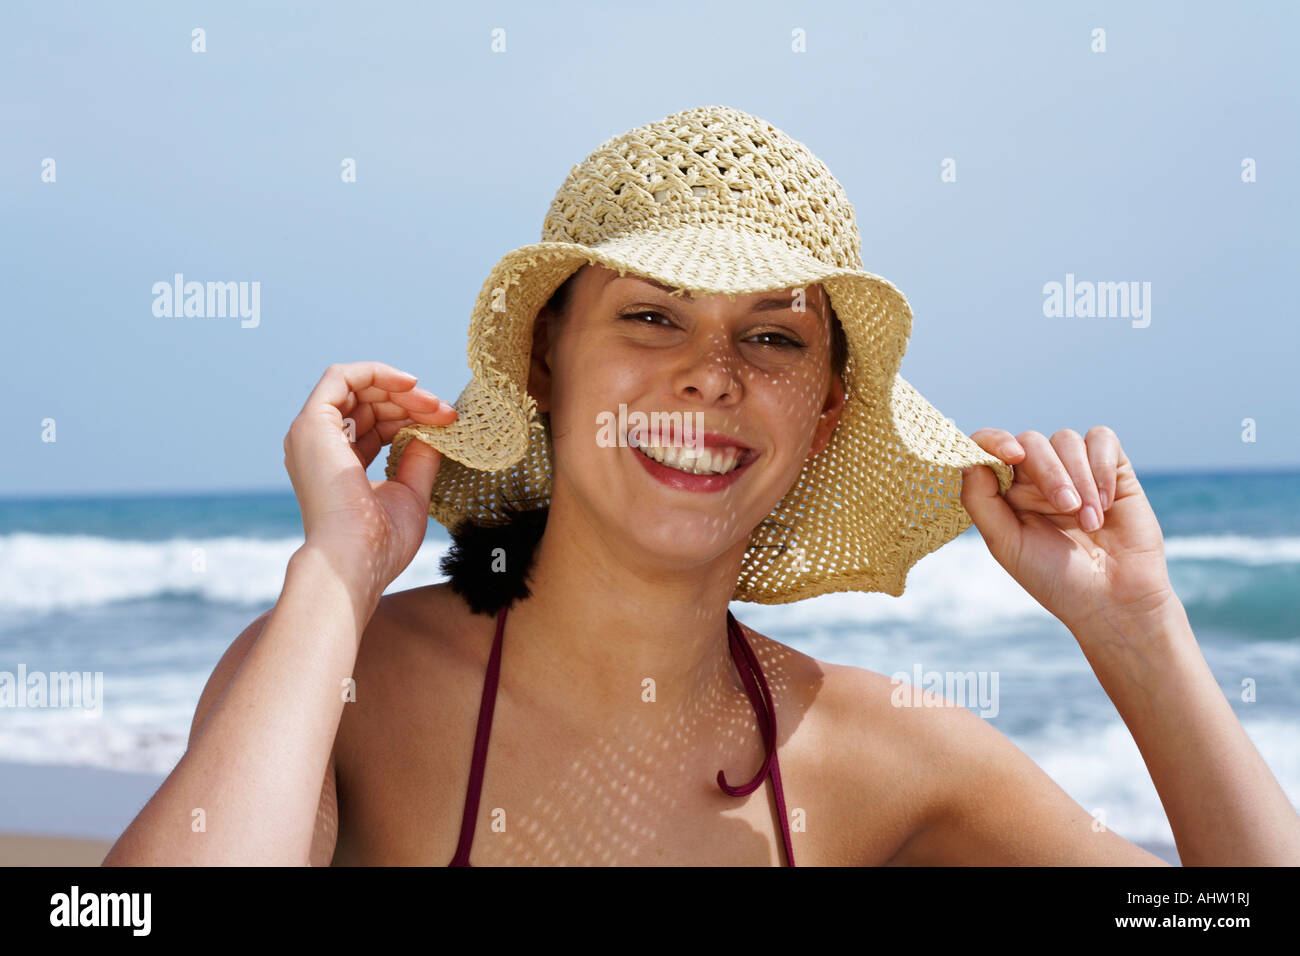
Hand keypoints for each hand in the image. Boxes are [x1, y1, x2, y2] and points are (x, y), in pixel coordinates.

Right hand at [282, 362, 456, 594]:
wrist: (356, 558)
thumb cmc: (381, 541)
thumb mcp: (410, 493)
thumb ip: (418, 459)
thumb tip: (433, 431)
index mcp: (339, 466)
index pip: (376, 426)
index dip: (411, 418)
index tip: (446, 423)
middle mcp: (320, 447)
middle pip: (368, 404)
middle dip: (411, 402)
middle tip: (445, 413)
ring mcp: (312, 434)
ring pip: (357, 388)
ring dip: (399, 389)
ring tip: (433, 404)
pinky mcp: (311, 423)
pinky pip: (341, 376)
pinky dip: (376, 373)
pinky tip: (409, 384)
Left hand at [960, 426, 1178, 634]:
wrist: (1113, 600)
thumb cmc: (1054, 578)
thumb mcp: (1006, 544)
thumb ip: (981, 501)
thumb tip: (969, 460)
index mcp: (1006, 491)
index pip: (988, 447)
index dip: (994, 441)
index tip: (1012, 455)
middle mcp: (1036, 477)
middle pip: (1030, 442)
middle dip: (1049, 472)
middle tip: (1065, 507)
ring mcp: (1074, 470)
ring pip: (1065, 439)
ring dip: (1079, 478)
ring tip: (1089, 522)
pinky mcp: (1111, 470)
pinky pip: (1102, 439)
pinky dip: (1102, 466)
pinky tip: (1107, 503)